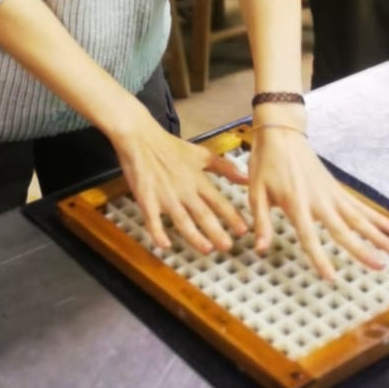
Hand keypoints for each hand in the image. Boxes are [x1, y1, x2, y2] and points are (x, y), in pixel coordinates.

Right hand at [112, 107, 250, 256]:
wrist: (141, 138)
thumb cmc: (171, 147)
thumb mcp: (201, 154)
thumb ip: (224, 168)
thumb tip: (247, 178)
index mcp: (197, 180)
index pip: (218, 201)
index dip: (231, 216)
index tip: (243, 231)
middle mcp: (184, 190)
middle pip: (202, 213)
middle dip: (216, 231)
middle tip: (227, 246)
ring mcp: (165, 196)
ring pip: (181, 219)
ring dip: (194, 236)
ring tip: (206, 248)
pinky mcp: (146, 199)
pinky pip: (152, 219)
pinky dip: (157, 232)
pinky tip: (164, 245)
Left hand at [249, 118, 388, 280]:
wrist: (282, 133)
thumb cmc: (266, 162)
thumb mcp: (255, 191)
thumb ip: (261, 221)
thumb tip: (260, 248)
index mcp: (296, 203)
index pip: (309, 236)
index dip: (319, 257)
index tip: (331, 277)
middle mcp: (318, 200)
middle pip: (344, 229)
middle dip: (362, 250)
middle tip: (380, 267)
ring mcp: (331, 194)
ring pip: (359, 218)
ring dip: (378, 235)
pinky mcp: (337, 189)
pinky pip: (360, 206)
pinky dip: (377, 218)